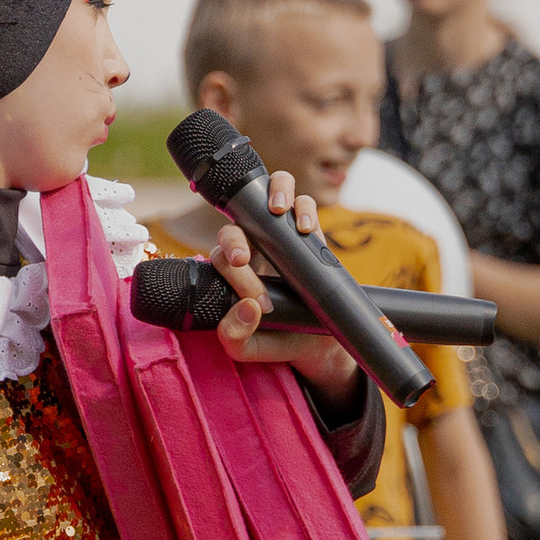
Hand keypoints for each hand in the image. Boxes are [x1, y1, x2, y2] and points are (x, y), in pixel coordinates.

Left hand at [211, 184, 360, 401]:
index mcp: (233, 269)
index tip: (255, 300)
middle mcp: (255, 244)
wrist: (319, 343)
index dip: (231, 271)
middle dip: (236, 238)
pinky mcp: (311, 232)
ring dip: (272, 193)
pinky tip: (306, 228)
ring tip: (278, 212)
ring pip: (271, 191)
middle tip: (243, 260)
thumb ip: (234, 338)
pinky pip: (305, 204)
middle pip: (236, 221)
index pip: (221, 256)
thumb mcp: (248, 349)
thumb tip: (246, 309)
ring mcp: (283, 233)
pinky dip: (304, 208)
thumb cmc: (277, 339)